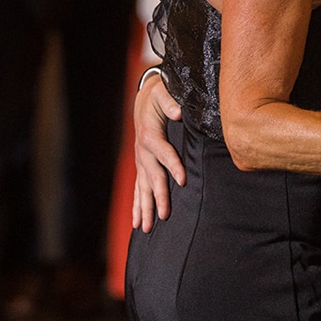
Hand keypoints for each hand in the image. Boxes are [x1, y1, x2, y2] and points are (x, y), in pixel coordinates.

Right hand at [131, 72, 184, 232]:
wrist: (144, 99)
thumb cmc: (158, 96)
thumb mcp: (163, 92)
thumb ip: (169, 101)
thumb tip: (177, 112)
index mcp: (150, 134)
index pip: (163, 152)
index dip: (173, 165)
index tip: (183, 180)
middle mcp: (143, 151)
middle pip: (152, 177)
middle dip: (158, 196)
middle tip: (164, 216)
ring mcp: (140, 161)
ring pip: (142, 188)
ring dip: (145, 208)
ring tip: (146, 228)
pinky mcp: (141, 166)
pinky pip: (138, 189)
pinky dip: (137, 206)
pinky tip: (137, 224)